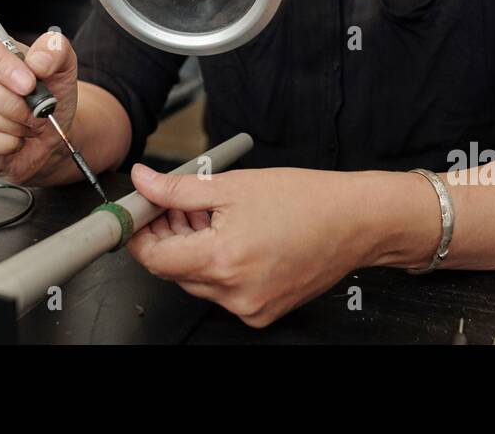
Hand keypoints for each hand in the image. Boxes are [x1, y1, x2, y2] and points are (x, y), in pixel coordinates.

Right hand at [0, 27, 77, 183]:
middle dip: (13, 103)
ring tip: (25, 125)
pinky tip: (12, 139)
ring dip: (11, 125)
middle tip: (35, 111)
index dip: (2, 65)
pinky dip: (1, 143)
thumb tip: (38, 60)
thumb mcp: (62, 67)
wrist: (47, 135)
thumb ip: (55, 50)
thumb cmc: (47, 97)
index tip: (29, 84)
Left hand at [125, 164, 382, 327]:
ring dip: (195, 249)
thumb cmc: (305, 200)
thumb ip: (179, 188)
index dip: (139, 232)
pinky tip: (237, 237)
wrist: (355, 222)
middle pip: (174, 269)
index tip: (138, 214)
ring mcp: (249, 307)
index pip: (154, 257)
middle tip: (183, 204)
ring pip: (198, 280)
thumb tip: (143, 182)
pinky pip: (224, 290)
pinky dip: (221, 265)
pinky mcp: (263, 312)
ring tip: (218, 216)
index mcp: (222, 259)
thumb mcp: (233, 185)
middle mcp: (233, 293)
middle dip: (170, 235)